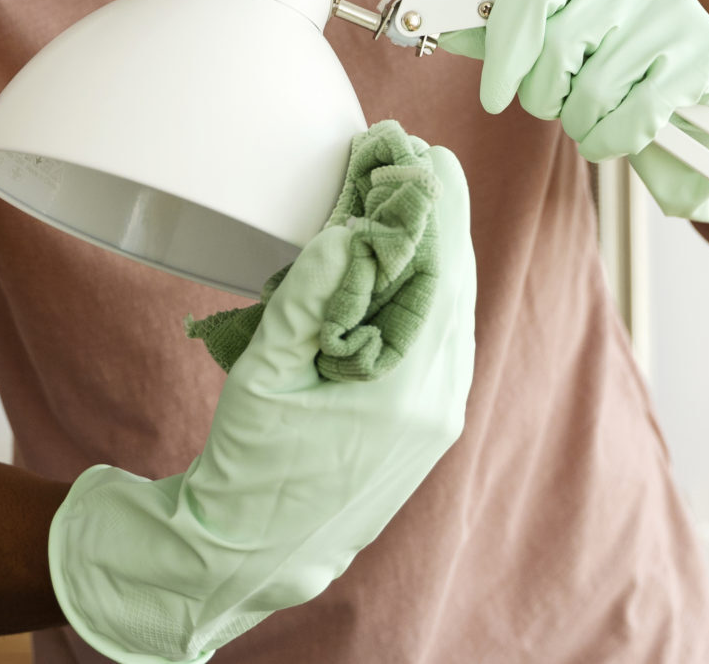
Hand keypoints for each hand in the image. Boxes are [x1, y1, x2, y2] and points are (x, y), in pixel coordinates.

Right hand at [48, 146, 476, 662]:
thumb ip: (306, 300)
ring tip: (410, 197)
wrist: (252, 556)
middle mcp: (440, 403)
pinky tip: (404, 264)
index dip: (433, 204)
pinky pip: (442, 338)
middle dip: (440, 216)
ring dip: (436, 251)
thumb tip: (348, 234)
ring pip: (454, 310)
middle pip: (458, 284)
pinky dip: (428, 290)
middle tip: (418, 157)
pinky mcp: (427, 424)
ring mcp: (440, 417)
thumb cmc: (250, 470)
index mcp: (408, 389)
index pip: (441, 272)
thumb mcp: (264, 377)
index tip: (419, 152)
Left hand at [439, 0, 708, 221]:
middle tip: (557, 106)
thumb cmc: (626, 61)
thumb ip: (515, 33)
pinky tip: (614, 137)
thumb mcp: (572, 35)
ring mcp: (673, 14)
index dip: (503, 48)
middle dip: (545, 97)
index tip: (492, 95)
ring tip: (591, 121)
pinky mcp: (702, 59)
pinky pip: (633, 117)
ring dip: (580, 125)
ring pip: (593, 90)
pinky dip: (611, 141)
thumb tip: (450, 27)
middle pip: (557, 48)